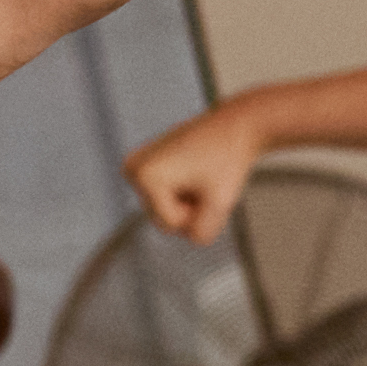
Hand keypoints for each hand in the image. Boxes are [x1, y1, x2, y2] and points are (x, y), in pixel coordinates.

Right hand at [125, 101, 267, 238]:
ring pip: (164, 211)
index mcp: (145, 176)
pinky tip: (193, 172)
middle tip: (206, 181)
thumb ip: (202, 233)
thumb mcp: (220, 204)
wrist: (233, 128)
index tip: (208, 185)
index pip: (171, 224)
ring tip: (201, 176)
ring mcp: (134, 166)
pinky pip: (164, 199)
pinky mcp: (142, 165)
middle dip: (189, 209)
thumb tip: (191, 238)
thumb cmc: (228, 161)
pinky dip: (183, 193)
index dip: (196, 212)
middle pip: (163, 220)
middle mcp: (133, 169)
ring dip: (187, 202)